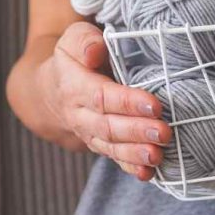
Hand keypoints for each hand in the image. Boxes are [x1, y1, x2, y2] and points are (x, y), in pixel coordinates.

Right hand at [39, 22, 170, 179]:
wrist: (51, 90)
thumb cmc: (73, 59)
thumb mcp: (72, 40)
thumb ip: (84, 41)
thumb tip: (95, 52)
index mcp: (74, 85)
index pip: (101, 96)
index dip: (127, 102)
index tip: (153, 104)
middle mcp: (79, 114)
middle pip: (107, 126)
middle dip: (136, 131)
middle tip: (164, 133)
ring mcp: (88, 133)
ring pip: (110, 146)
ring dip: (135, 153)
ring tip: (157, 155)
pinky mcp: (99, 144)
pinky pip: (113, 158)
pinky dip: (130, 168)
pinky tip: (148, 174)